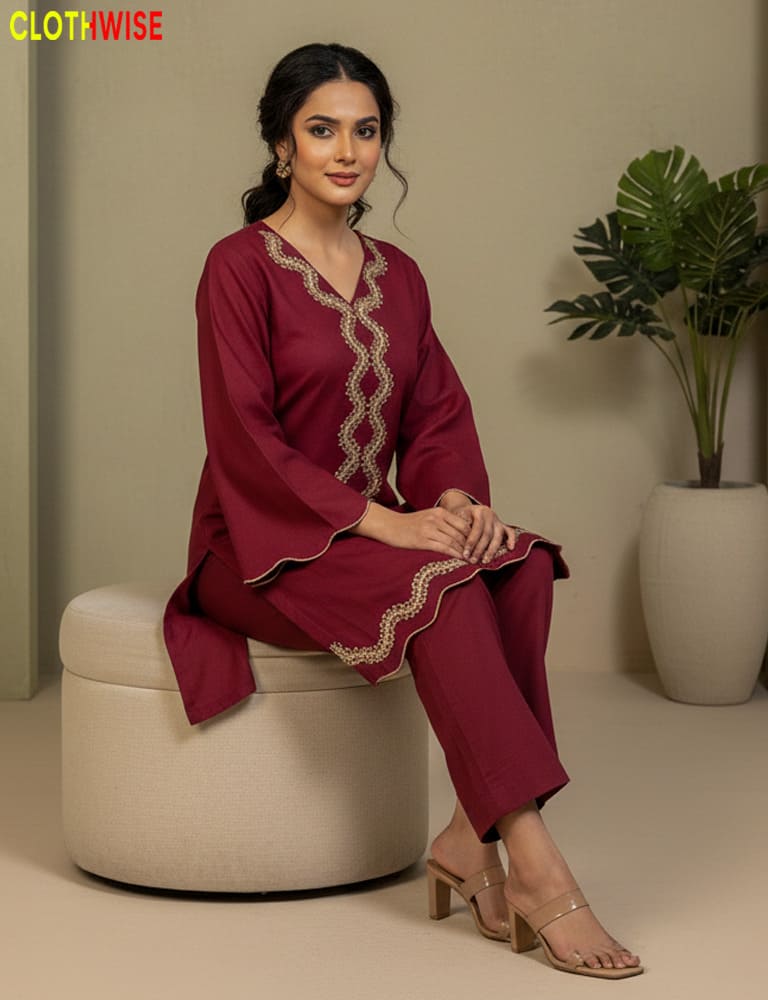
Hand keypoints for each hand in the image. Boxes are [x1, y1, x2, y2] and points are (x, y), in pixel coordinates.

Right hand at [349, 502, 470, 558]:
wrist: (389, 526)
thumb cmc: (408, 524)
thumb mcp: (427, 517)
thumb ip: (443, 523)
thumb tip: (459, 534)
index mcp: (439, 512)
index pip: (463, 524)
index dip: (474, 535)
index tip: (481, 545)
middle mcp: (436, 518)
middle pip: (461, 533)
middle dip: (472, 545)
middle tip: (482, 555)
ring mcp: (430, 529)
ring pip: (454, 541)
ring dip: (466, 552)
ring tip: (474, 560)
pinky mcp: (423, 540)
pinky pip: (444, 548)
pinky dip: (455, 554)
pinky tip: (461, 560)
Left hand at [448, 503, 515, 564]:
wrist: (466, 510)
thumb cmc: (460, 516)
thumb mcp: (457, 518)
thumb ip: (460, 528)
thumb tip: (460, 544)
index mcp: (479, 511)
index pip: (476, 528)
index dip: (471, 542)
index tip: (465, 554)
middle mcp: (490, 514)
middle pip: (487, 534)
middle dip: (479, 549)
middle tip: (473, 561)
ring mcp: (498, 520)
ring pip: (497, 536)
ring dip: (491, 550)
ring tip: (485, 561)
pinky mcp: (503, 525)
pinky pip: (510, 532)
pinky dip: (511, 540)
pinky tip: (510, 548)